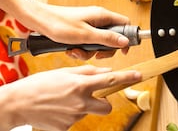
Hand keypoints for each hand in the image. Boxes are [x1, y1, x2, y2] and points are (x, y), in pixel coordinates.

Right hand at [0, 65, 140, 130]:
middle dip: (104, 102)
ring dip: (84, 106)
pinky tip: (59, 109)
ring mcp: (74, 116)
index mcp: (80, 84)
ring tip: (65, 101)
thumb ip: (88, 72)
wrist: (18, 104)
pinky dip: (71, 115)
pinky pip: (76, 120)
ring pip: (89, 112)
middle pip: (107, 106)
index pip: (111, 80)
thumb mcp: (64, 71)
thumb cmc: (40, 84)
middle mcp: (80, 102)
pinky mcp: (67, 127)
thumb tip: (106, 72)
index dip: (127, 78)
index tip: (139, 75)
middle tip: (93, 97)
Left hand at [34, 4, 130, 59]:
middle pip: (113, 36)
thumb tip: (125, 42)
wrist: (38, 20)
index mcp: (102, 16)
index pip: (125, 24)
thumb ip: (107, 38)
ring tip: (77, 52)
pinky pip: (88, 42)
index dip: (127, 38)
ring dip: (90, 51)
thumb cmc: (59, 25)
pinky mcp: (80, 29)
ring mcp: (89, 24)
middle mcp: (98, 18)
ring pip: (99, 42)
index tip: (123, 51)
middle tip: (96, 55)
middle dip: (104, 49)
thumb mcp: (86, 36)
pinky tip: (72, 50)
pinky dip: (82, 48)